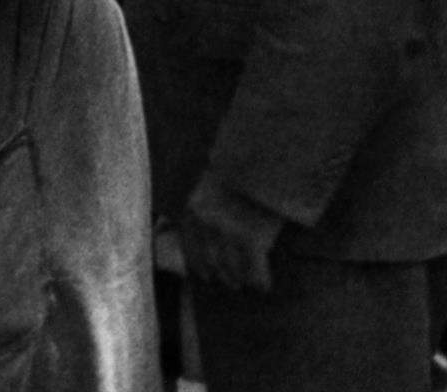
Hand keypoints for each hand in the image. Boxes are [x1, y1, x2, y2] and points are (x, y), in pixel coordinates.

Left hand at [182, 173, 282, 292]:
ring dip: (239, 280)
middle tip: (230, 283)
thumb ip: (198, 208)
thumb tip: (181, 228)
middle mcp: (204, 225)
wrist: (261, 158)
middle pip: (210, 263)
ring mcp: (228, 233)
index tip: (206, 276)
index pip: (190, 250)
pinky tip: (264, 287)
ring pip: (231, 270)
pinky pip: (255, 271)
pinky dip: (259, 282)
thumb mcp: (206, 185)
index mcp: (191, 211)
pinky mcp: (252, 239)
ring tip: (246, 285)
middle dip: (219, 276)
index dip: (199, 266)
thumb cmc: (237, 171)